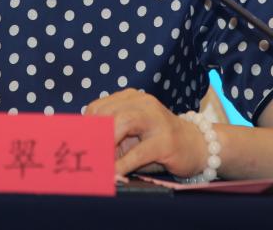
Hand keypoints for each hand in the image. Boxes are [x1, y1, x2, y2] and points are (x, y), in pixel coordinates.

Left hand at [84, 88, 207, 177]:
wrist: (196, 145)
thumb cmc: (157, 140)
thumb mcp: (132, 133)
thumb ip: (109, 136)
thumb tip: (82, 150)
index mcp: (131, 98)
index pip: (98, 107)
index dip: (84, 127)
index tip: (75, 145)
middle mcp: (143, 103)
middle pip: (108, 112)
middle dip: (93, 135)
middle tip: (85, 156)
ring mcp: (156, 120)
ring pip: (123, 122)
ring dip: (106, 143)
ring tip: (98, 161)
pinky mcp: (166, 141)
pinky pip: (139, 152)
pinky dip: (123, 164)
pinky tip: (114, 174)